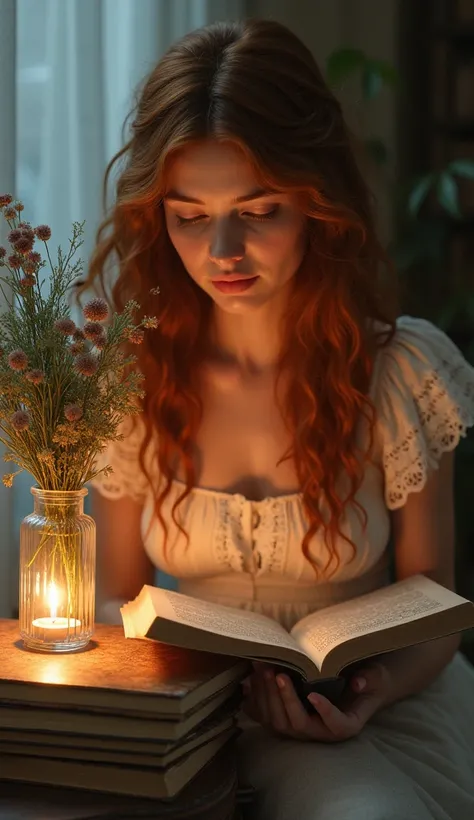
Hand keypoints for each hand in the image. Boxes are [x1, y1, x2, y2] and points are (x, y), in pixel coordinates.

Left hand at [242, 661, 392, 741]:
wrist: (354, 685)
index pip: (335, 726)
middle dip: (285, 698)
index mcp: (345, 725)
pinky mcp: (285, 720)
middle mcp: (319, 732)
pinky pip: (265, 717)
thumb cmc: (368, 681)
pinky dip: (255, 700)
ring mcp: (299, 728)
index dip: (324, 712)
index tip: (313, 694)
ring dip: (267, 695)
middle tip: (278, 672)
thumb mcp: (376, 677)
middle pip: (298, 724)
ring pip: (278, 721)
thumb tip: (358, 682)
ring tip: (263, 668)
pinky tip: (250, 679)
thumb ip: (370, 679)